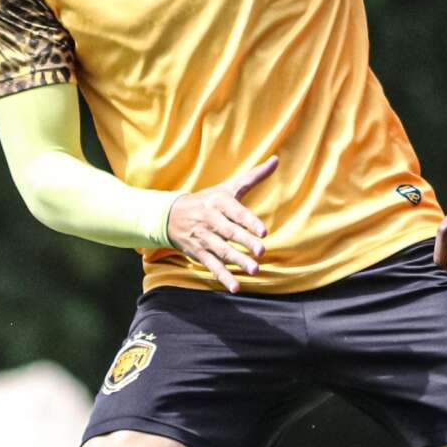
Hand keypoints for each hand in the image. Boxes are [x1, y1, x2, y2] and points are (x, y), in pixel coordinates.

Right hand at [168, 155, 275, 291]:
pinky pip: (211, 266)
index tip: (264, 232)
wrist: (171, 215)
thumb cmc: (208, 200)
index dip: (250, 222)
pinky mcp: (199, 253)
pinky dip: (223, 277)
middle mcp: (210, 220)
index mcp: (219, 202)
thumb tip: (276, 160)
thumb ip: (254, 176)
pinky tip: (235, 287)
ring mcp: (203, 238)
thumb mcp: (229, 187)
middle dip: (245, 242)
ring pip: (221, 251)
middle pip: (229, 233)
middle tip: (261, 252)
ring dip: (237, 261)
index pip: (236, 212)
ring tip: (255, 270)